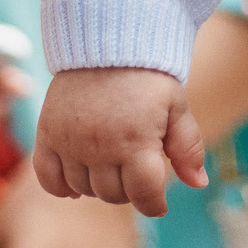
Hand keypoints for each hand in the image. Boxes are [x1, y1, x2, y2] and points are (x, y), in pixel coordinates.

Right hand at [32, 67, 206, 217]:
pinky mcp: (48, 134)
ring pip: (83, 189)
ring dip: (99, 186)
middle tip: (135, 170)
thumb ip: (188, 148)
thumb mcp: (176, 107)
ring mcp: (70, 141)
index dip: (154, 204)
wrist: (107, 43)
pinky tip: (75, 184)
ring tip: (111, 165)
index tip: (157, 202)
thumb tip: (199, 184)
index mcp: (136, 140)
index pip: (144, 195)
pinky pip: (48, 179)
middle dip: (129, 190)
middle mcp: (100, 145)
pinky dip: (61, 187)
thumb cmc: (148, 77)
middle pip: (113, 194)